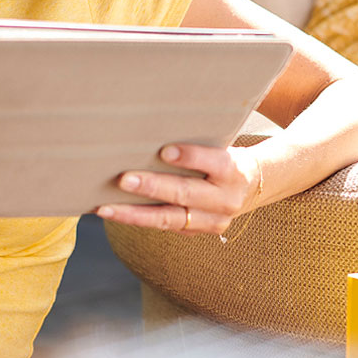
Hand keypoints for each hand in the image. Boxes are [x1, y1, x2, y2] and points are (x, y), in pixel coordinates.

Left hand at [96, 144, 260, 235]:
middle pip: (185, 193)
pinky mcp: (197, 232)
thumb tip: (153, 125)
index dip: (189, 157)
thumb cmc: (223, 155)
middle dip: (152, 187)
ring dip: (134, 214)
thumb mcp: (221, 143)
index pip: (213, 161)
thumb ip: (196, 139)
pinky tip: (113, 213)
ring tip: (105, 207)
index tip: (164, 151)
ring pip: (170, 219)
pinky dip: (137, 220)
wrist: (252, 186)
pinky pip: (164, 227)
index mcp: (233, 170)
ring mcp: (212, 221)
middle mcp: (225, 199)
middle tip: (123, 179)